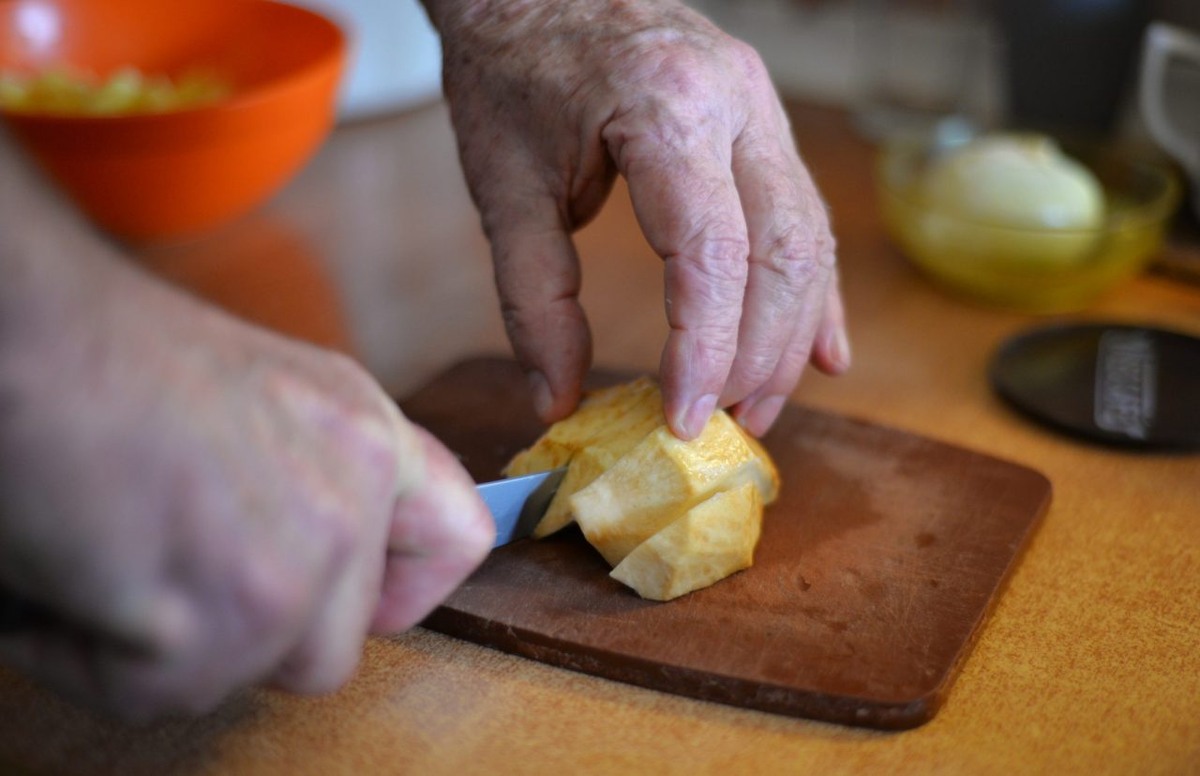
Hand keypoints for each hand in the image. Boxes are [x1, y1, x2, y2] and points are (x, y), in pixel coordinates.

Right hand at [0, 255, 492, 719]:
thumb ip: (316, 476)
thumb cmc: (111, 358)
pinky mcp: (218, 622)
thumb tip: (317, 559)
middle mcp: (350, 501)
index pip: (457, 540)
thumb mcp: (264, 395)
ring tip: (111, 552)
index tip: (354, 602)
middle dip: (249, 636)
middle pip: (332, 650)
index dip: (402, 591)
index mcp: (366, 436)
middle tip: (173, 569)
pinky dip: (93, 653)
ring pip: (242, 676)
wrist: (29, 338)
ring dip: (166, 644)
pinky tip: (71, 568)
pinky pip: (154, 692)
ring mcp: (294, 567)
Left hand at [425, 0, 849, 438]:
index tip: (682, 420)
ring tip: (758, 406)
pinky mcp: (762, 119)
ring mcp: (760, 104)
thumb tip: (557, 400)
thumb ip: (533, 301)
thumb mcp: (503, 190)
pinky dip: (811, 289)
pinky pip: (804, 213)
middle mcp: (735, 99)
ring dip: (791, 333)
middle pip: (783, 252)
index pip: (712, 254)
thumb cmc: (508, 74)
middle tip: (726, 426)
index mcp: (665, 108)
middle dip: (761, 356)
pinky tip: (819, 350)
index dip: (706, 349)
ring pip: (808, 237)